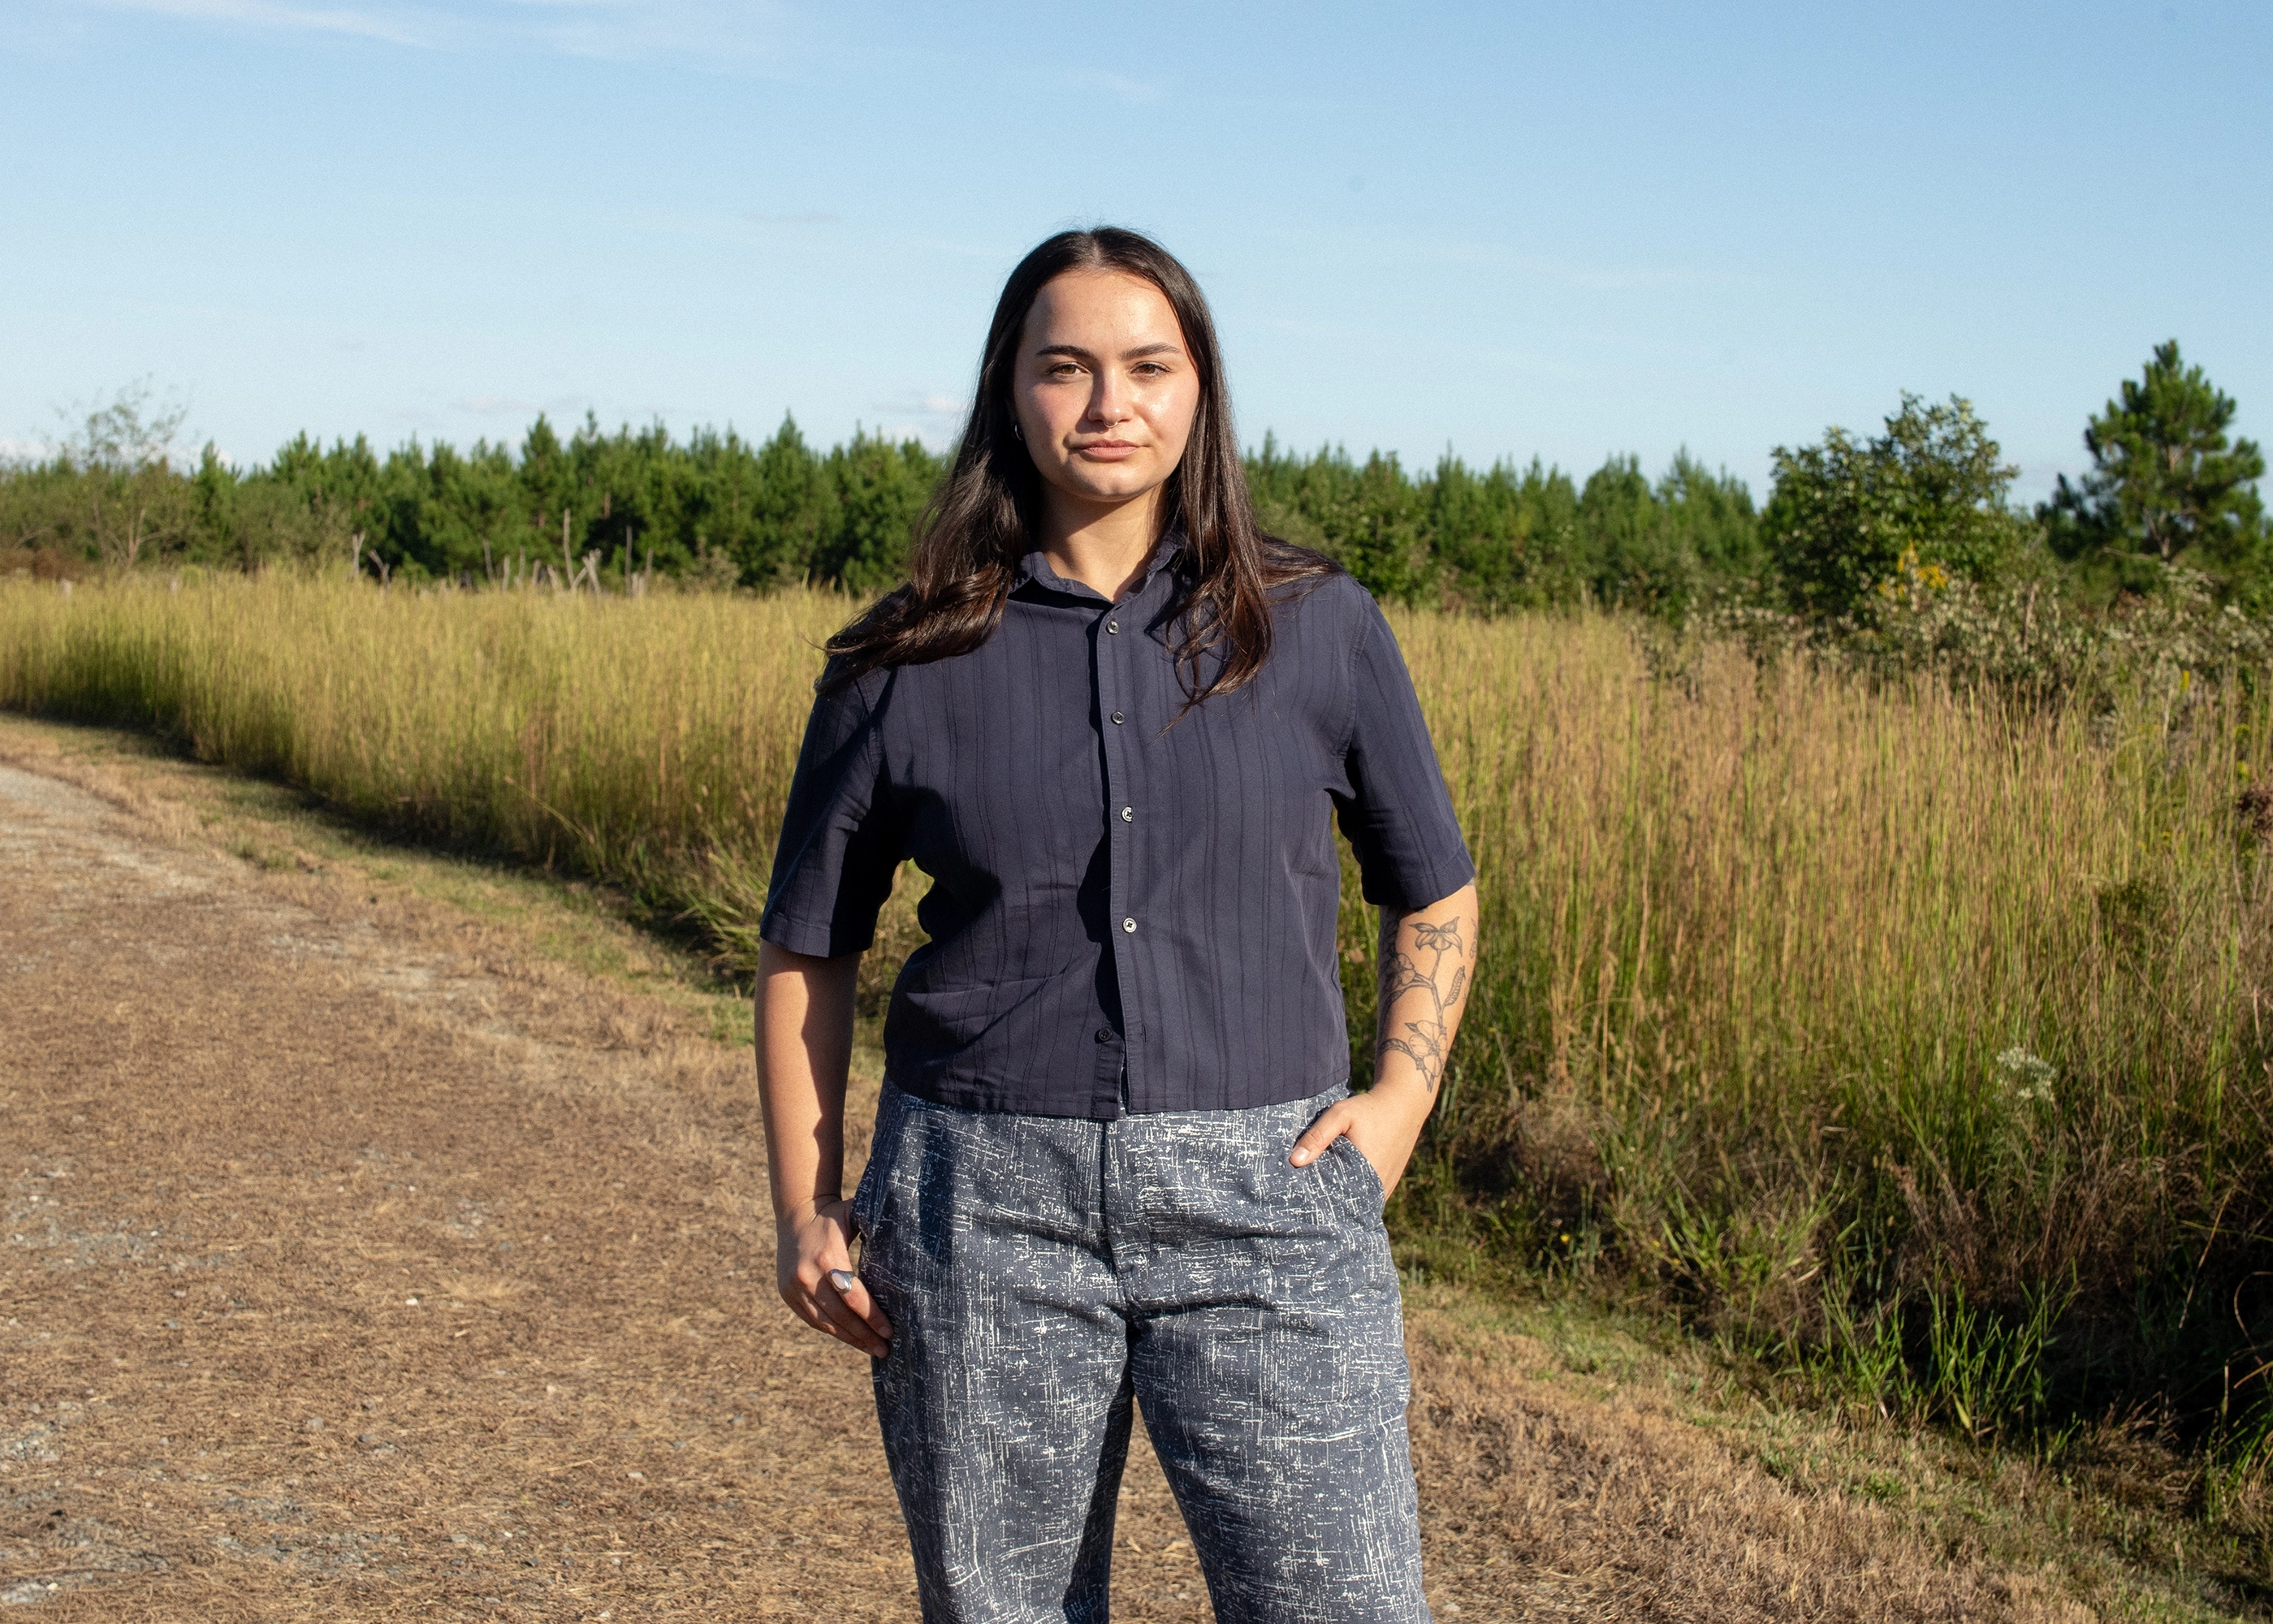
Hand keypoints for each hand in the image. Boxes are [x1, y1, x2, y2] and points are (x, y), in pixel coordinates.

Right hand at [776, 1197, 892, 1356]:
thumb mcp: (855, 1217)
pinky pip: (812, 1319)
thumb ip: (877, 1231)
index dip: (872, 1317)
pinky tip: (851, 1338)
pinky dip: (832, 1330)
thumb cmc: (835, 1216)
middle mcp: (806, 1275)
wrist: (796, 1213)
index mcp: (827, 1257)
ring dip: (850, 1338)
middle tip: (886, 1349)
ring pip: (825, 1322)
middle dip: (864, 1335)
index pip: (853, 1296)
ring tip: (872, 1349)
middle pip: (840, 1315)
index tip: (890, 1331)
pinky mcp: (787, 1293)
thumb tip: (910, 1247)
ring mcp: (794, 1287)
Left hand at [1286, 1080, 1430, 1199]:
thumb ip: (1317, 1137)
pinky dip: (1355, 1193)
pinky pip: (1368, 1198)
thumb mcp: (1339, 1115)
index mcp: (1364, 1173)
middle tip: (1306, 1193)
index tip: (1299, 1192)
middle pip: (1345, 1204)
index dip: (1315, 1197)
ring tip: (1321, 1189)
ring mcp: (1386, 1188)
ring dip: (1342, 1198)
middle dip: (1327, 1200)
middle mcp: (1378, 1186)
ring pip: (1358, 1203)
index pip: (1334, 1198)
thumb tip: (1294, 1161)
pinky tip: (1340, 1184)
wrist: (1403, 1103)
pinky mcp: (1389, 1184)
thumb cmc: (1369, 1109)